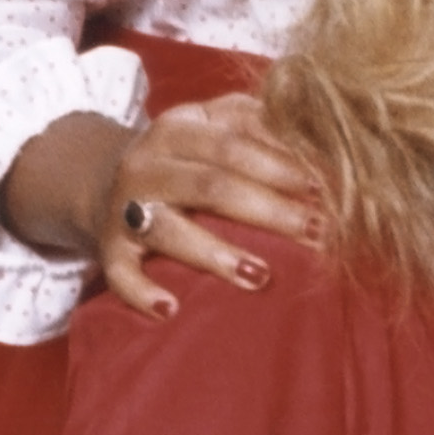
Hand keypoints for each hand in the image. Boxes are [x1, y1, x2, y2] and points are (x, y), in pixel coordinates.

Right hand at [0, 96, 322, 321]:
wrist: (106, 177)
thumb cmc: (188, 155)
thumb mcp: (216, 126)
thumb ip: (262, 126)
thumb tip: (328, 145)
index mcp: (180, 126)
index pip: (235, 142)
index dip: (282, 164)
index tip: (327, 186)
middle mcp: (149, 163)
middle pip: (212, 186)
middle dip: (269, 210)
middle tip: (317, 232)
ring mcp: (126, 207)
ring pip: (170, 229)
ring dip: (216, 253)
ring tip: (260, 276)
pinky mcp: (109, 249)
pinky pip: (120, 273)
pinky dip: (141, 293)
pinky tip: (171, 309)